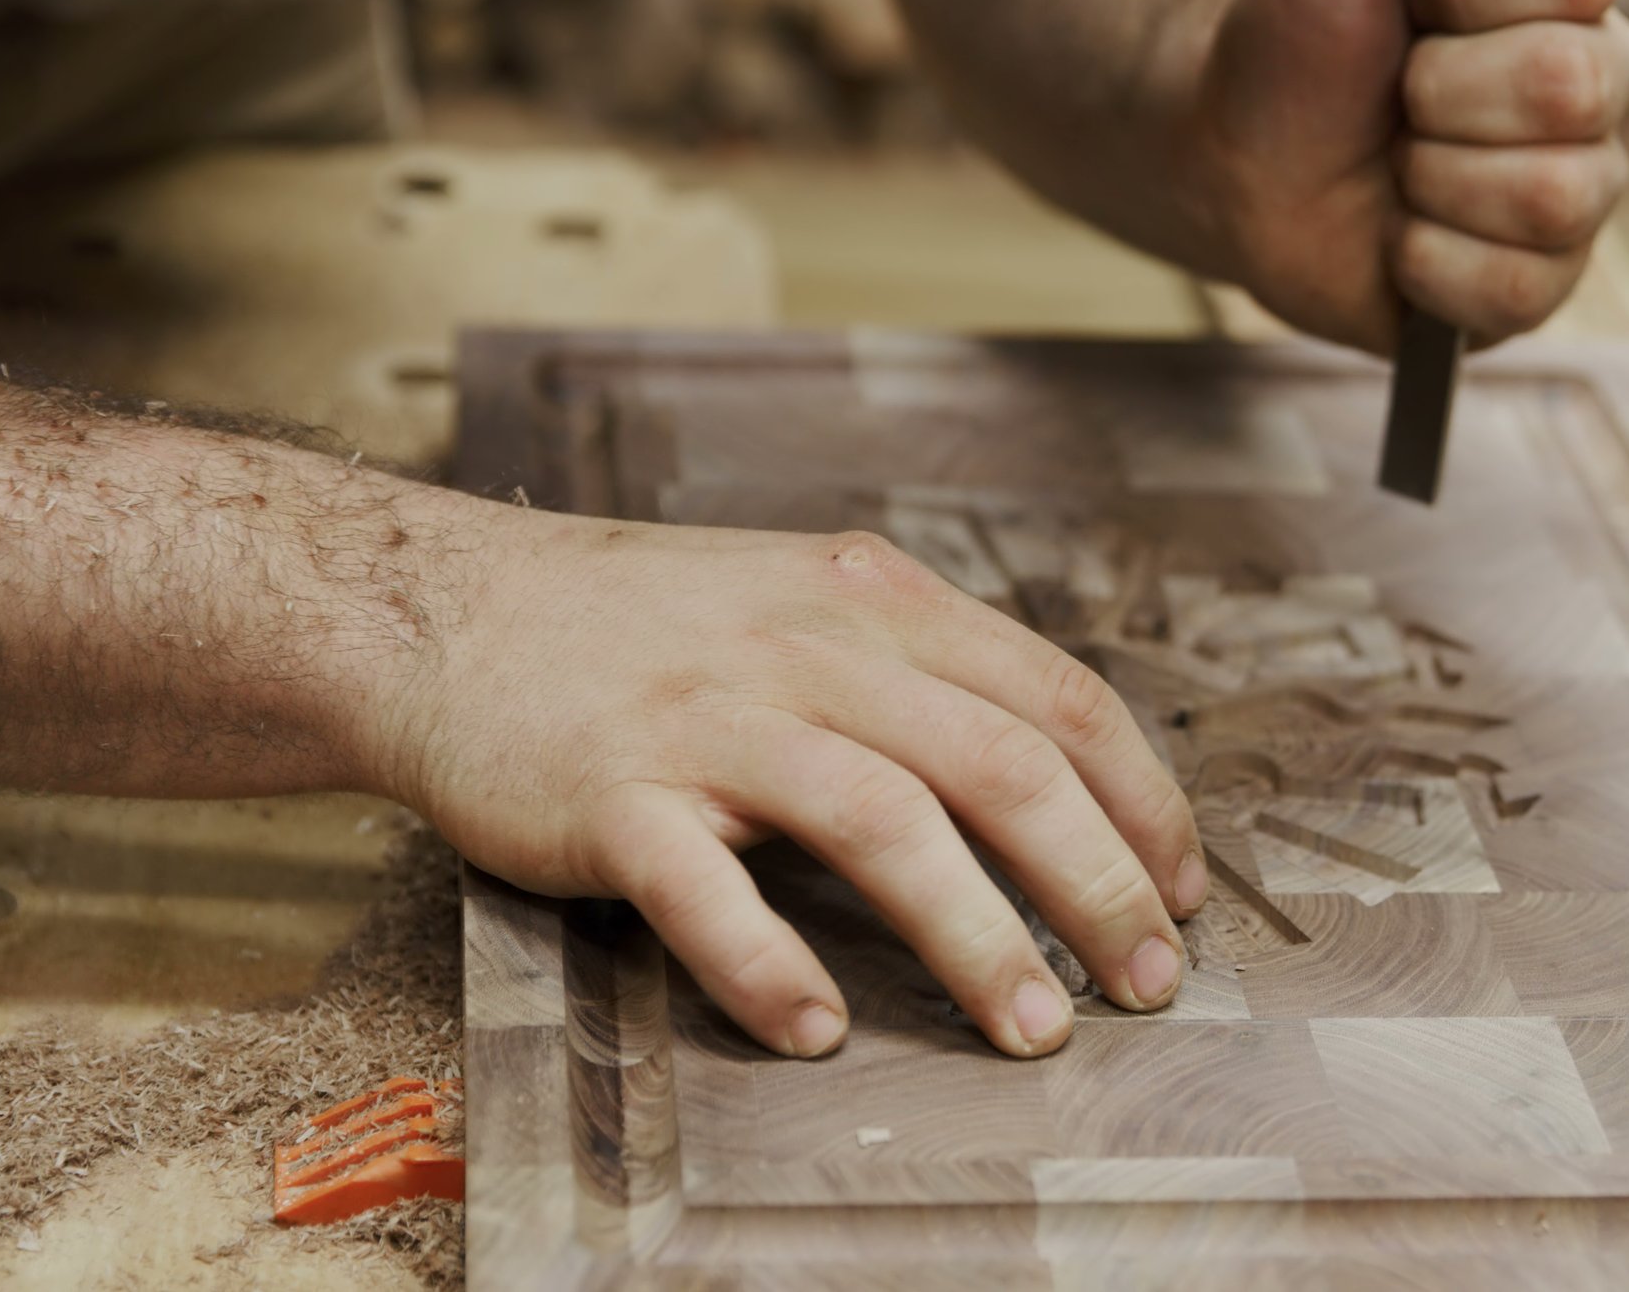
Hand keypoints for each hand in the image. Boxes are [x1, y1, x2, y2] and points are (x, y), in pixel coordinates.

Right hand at [386, 509, 1204, 1058]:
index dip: (1142, 802)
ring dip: (975, 937)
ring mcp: (712, 719)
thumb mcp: (807, 600)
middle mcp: (811, 650)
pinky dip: (769, 964)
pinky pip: (706, 890)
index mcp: (877, 603)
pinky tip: (818, 1029)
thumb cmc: (647, 627)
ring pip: (882, 822)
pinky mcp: (614, 795)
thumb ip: (921, 667)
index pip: (1057, 697)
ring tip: (1029, 1028)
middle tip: (1146, 982)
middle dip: (1098, 884)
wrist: (448, 612)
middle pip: (1000, 764)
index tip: (1181, 890)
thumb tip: (1053, 772)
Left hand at [1194, 0, 1628, 351]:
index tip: (1412, 3)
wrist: (1233, 151)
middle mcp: (1595, 86)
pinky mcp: (1535, 288)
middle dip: (1441, 92)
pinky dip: (1426, 265)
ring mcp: (1575, 194)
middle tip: (1398, 95)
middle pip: (1571, 89)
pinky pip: (1517, 289)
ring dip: (1430, 181)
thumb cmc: (1298, 31)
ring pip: (1549, 196)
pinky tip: (1397, 238)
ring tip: (1396, 166)